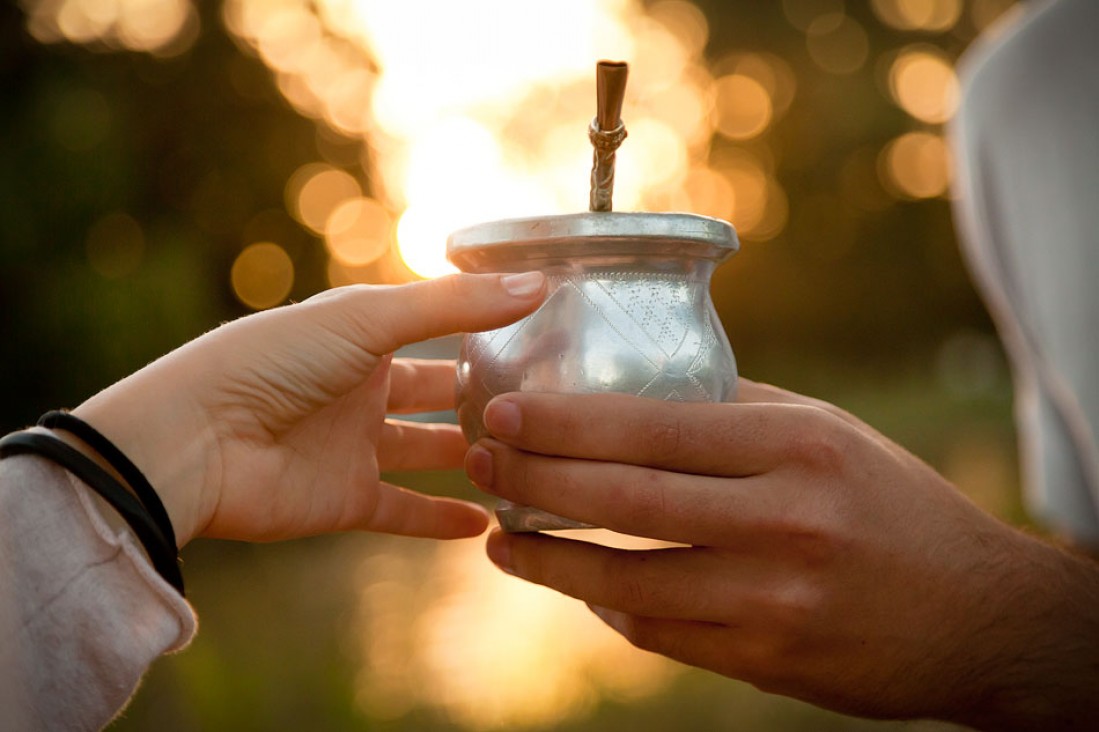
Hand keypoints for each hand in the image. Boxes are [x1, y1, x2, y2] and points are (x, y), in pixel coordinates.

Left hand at [70, 272, 545, 545]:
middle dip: (482, 399)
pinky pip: (403, 510)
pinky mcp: (344, 498)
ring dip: (469, 458)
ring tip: (526, 461)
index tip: (542, 336)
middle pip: (436, 393)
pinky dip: (440, 519)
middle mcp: (361, 387)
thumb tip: (538, 284)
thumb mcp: (369, 318)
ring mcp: (353, 445)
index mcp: (362, 334)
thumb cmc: (273, 362)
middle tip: (543, 406)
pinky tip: (483, 524)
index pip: (436, 330)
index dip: (483, 331)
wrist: (198, 442)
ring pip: (425, 452)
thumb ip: (454, 306)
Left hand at [464, 381, 1098, 728]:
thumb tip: (634, 392)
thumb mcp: (828, 433)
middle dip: (534, 479)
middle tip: (481, 460)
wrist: (975, 615)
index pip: (651, 427)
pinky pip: (659, 630)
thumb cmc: (892, 505)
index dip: (563, 421)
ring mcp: (773, 598)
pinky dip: (607, 606)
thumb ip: (735, 412)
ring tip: (501, 539)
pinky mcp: (765, 659)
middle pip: (623, 499)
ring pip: (625, 578)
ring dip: (549, 561)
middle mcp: (783, 521)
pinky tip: (576, 585)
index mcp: (796, 447)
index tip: (503, 410)